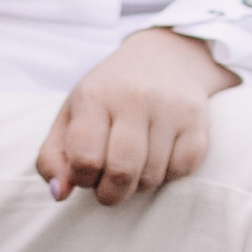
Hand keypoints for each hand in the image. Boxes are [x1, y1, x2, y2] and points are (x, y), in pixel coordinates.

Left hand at [37, 27, 235, 204]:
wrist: (162, 58)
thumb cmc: (109, 95)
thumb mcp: (72, 113)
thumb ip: (54, 155)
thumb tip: (57, 194)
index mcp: (94, 95)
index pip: (84, 158)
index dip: (82, 178)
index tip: (86, 173)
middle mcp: (133, 98)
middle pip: (120, 172)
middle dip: (111, 193)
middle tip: (109, 187)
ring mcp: (168, 110)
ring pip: (151, 177)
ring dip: (138, 185)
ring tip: (132, 165)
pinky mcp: (197, 124)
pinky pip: (181, 172)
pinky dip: (168, 175)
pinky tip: (159, 156)